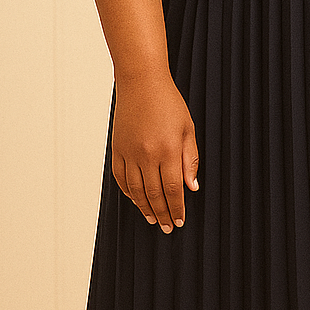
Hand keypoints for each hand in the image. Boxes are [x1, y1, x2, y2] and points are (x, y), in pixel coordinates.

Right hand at [111, 73, 198, 231]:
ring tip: (152, 219)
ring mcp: (129, 153)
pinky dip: (129, 193)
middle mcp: (147, 155)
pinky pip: (121, 178)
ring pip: (136, 190)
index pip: (173, 189)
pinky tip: (136, 200)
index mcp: (168, 150)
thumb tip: (192, 188)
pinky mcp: (117, 149)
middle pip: (154, 194)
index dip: (176, 208)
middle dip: (162, 214)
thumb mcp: (187, 129)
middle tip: (167, 227)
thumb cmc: (168, 103)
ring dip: (145, 208)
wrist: (141, 82)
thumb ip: (190, 160)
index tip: (179, 221)